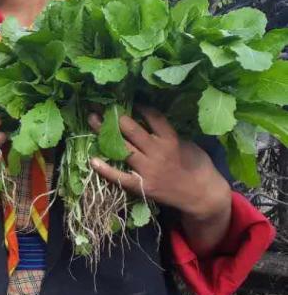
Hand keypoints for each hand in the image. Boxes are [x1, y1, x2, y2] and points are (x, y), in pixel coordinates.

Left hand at [88, 107, 229, 215]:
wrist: (202, 195)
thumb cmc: (197, 166)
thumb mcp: (187, 143)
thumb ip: (167, 133)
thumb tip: (147, 119)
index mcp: (171, 140)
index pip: (153, 118)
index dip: (139, 106)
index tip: (127, 99)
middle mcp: (158, 152)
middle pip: (132, 130)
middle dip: (115, 116)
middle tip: (100, 105)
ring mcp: (149, 170)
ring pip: (123, 148)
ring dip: (105, 133)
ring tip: (92, 119)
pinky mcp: (143, 186)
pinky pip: (120, 177)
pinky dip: (106, 170)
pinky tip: (93, 160)